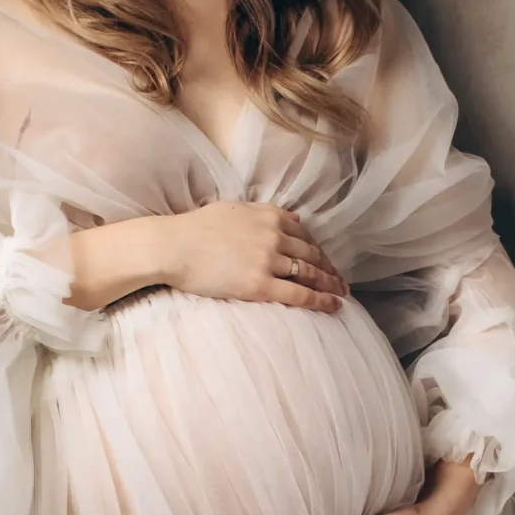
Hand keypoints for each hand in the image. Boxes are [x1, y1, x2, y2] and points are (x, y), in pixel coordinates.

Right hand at [157, 202, 346, 309]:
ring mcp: (268, 260)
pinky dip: (321, 300)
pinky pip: (299, 293)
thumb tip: (292, 218)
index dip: (318, 250)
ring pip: (310, 273)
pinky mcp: (260, 284)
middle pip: (312, 254)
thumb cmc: (195, 228)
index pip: (304, 235)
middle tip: (341, 281)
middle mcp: (274, 235)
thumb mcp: (233, 208)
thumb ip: (263, 212)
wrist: (173, 246)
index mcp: (269, 216)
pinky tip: (333, 305)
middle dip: (329, 269)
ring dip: (330, 284)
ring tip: (341, 294)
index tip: (325, 261)